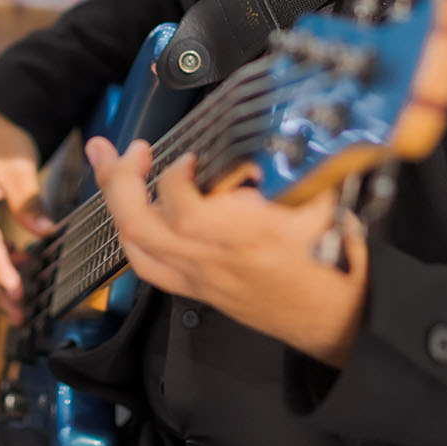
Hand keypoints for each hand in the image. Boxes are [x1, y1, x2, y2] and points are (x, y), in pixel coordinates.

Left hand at [87, 138, 369, 365]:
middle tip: (132, 148)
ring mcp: (199, 277)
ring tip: (110, 163)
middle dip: (120, 179)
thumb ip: (292, 162)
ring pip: (134, 243)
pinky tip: (127, 208)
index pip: (182, 207)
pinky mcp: (197, 288)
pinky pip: (146, 265)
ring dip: (116, 199)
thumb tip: (270, 128)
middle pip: (138, 223)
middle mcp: (212, 258)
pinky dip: (129, 232)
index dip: (176, 174)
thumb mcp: (324, 198)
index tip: (191, 154)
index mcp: (244, 234)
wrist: (336, 316)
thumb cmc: (334, 259)